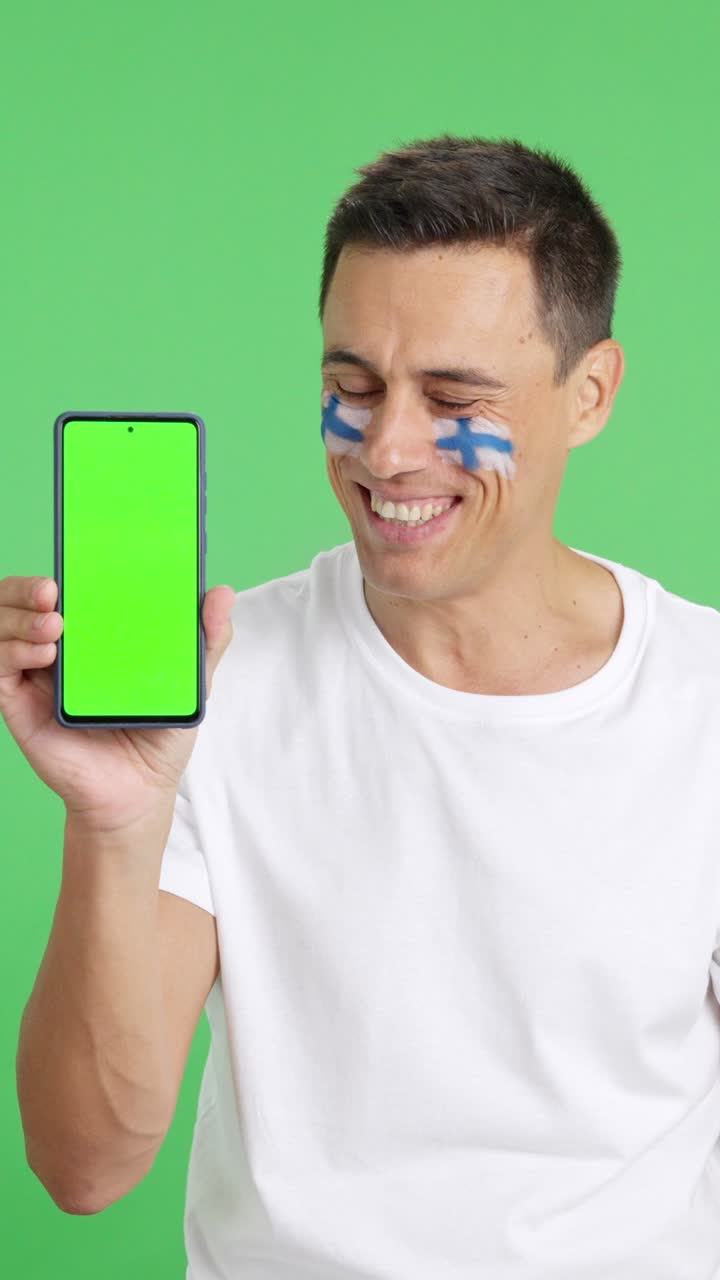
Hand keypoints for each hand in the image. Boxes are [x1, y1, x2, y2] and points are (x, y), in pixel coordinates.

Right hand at [0, 575, 234, 830]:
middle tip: (53, 589)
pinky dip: (14, 653)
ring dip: (19, 616)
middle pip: (21, 599)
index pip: (67, 585)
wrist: (140, 792)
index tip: (76, 552)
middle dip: (27, 586)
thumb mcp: (193, 684)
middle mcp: (56, 647)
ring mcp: (34, 674)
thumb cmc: (159, 734)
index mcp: (92, 633)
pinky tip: (44, 655)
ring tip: (54, 624)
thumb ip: (207, 639)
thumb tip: (223, 592)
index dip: (63, 565)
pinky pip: (0, 668)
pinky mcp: (19, 704)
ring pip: (3, 626)